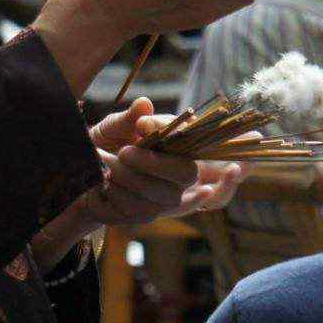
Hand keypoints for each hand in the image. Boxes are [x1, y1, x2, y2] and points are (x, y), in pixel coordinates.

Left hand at [29, 100, 249, 270]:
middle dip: (157, 163)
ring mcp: (168, 199)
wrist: (77, 176)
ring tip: (108, 161)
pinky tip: (113, 186)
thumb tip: (144, 108)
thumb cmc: (106, 142)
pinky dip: (124, 195)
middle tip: (126, 151)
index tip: (246, 153)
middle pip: (190, 175)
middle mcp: (183, 178)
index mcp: (187, 150)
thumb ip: (132, 117)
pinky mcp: (147, 215)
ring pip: (165, 194)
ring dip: (134, 177)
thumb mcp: (116, 125)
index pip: (226, 155)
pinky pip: (142, 209)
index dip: (242, 157)